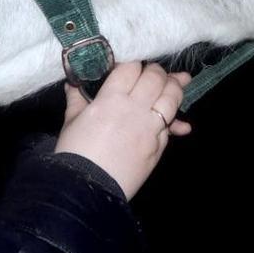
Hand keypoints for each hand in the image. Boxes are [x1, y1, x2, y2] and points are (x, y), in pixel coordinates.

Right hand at [54, 61, 191, 200]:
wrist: (87, 188)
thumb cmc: (75, 152)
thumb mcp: (71, 121)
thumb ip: (76, 99)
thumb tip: (72, 84)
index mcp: (110, 99)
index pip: (131, 68)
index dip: (133, 64)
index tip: (131, 68)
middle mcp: (134, 109)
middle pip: (155, 78)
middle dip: (157, 72)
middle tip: (154, 74)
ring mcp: (150, 128)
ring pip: (172, 98)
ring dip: (175, 89)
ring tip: (176, 84)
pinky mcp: (158, 147)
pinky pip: (172, 129)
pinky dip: (177, 124)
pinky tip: (182, 124)